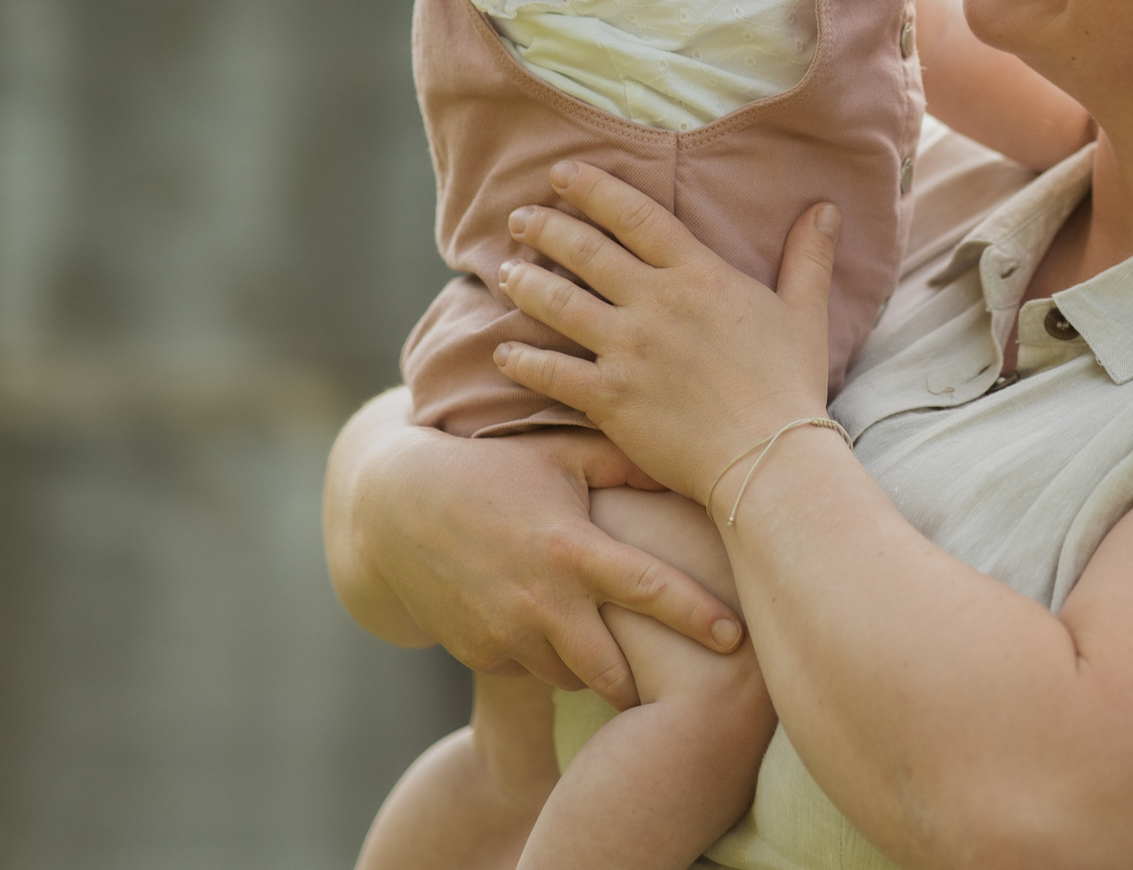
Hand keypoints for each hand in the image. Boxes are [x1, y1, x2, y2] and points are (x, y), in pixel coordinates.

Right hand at [325, 389, 745, 708]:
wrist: (394, 507)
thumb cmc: (492, 468)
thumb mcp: (559, 453)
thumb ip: (625, 462)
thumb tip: (688, 462)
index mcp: (570, 548)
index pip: (648, 589)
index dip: (697, 616)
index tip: (738, 638)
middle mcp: (540, 601)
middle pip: (613, 669)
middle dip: (642, 680)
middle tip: (673, 674)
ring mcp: (504, 634)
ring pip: (571, 677)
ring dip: (592, 667)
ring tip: (608, 643)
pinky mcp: (477, 653)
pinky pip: (529, 671)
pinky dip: (546, 658)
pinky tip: (550, 630)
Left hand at [491, 163, 838, 507]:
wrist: (770, 458)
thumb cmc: (790, 385)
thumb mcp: (805, 312)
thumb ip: (808, 257)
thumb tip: (827, 208)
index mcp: (699, 276)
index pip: (635, 215)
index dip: (593, 189)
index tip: (562, 174)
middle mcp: (656, 305)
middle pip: (585, 252)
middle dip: (546, 229)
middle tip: (519, 218)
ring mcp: (628, 351)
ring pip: (559, 305)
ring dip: (525, 285)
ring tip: (505, 272)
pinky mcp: (610, 399)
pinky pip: (553, 373)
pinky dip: (523, 361)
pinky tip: (504, 353)